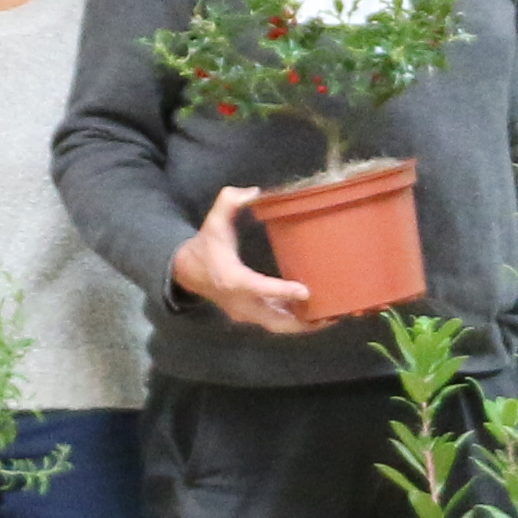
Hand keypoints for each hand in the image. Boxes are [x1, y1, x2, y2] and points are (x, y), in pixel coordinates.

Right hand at [175, 188, 323, 335]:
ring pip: (277, 325)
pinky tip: (315, 315)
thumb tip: (253, 192)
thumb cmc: (206, 246)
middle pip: (274, 320)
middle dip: (302, 322)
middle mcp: (240, 302)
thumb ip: (228, 202)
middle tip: (330, 316)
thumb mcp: (213, 221)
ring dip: (303, 324)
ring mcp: (245, 312)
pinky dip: (294, 321)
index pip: (259, 288)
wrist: (187, 271)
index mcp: (232, 279)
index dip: (282, 291)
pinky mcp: (249, 315)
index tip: (306, 291)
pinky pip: (274, 322)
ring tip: (331, 317)